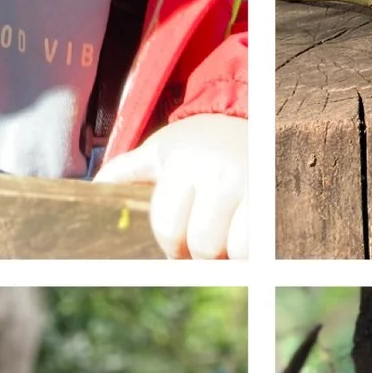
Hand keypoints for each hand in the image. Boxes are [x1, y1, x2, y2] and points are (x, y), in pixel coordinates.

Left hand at [94, 114, 248, 260]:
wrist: (253, 118)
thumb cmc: (199, 143)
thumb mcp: (160, 150)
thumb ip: (126, 171)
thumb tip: (93, 191)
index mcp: (183, 162)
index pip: (169, 229)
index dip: (172, 245)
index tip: (179, 243)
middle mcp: (219, 172)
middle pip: (202, 245)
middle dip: (199, 252)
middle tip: (204, 241)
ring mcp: (253, 186)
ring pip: (235, 252)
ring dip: (229, 255)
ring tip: (227, 236)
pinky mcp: (277, 200)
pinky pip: (262, 247)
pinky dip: (253, 252)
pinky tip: (248, 236)